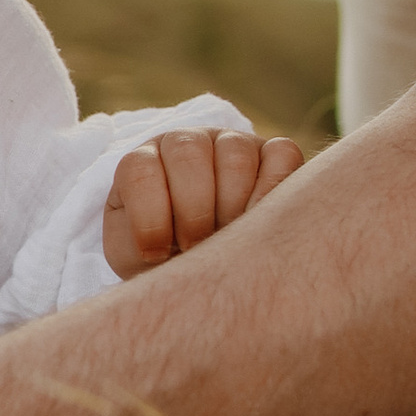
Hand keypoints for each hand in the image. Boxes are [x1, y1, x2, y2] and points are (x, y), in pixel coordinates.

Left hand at [104, 126, 303, 276]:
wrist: (205, 271)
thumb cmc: (165, 261)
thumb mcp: (136, 257)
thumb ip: (133, 244)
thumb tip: (159, 253)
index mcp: (146, 163)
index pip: (138, 168)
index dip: (148, 216)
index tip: (155, 254)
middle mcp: (189, 144)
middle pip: (187, 153)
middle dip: (192, 211)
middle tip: (194, 247)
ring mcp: (233, 144)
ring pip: (234, 153)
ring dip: (230, 205)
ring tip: (226, 241)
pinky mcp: (275, 155)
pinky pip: (281, 154)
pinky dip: (273, 188)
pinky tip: (259, 224)